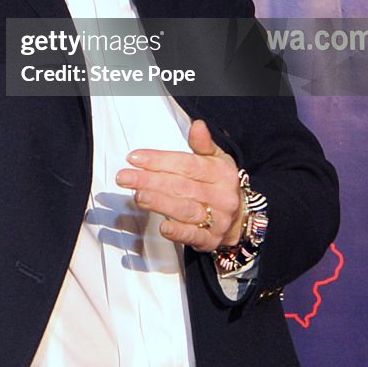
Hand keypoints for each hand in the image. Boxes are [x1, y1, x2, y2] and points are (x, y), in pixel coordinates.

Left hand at [115, 119, 244, 251]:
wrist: (242, 219)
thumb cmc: (221, 184)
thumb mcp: (217, 160)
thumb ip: (203, 144)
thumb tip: (198, 125)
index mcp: (220, 173)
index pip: (187, 164)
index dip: (159, 160)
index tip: (135, 158)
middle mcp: (220, 196)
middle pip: (181, 186)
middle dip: (150, 181)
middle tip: (125, 177)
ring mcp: (217, 219)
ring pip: (185, 210)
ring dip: (159, 203)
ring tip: (138, 196)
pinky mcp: (211, 240)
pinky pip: (194, 236)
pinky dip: (178, 232)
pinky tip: (163, 226)